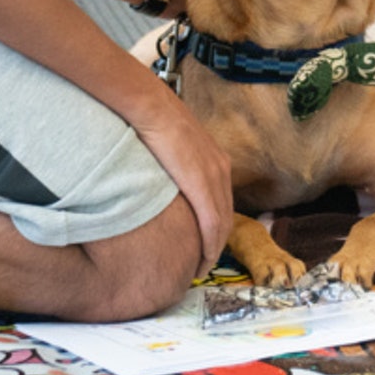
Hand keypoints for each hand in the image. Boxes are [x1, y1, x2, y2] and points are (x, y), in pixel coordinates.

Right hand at [125, 89, 233, 275]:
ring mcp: (215, 175)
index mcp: (215, 161)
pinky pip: (212, 222)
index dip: (215, 229)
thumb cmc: (151, 123)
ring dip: (213, 249)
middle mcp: (221, 169)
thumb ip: (172, 166)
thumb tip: (160, 180)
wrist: (148, 105)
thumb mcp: (169, 147)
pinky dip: (210, 245)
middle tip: (202, 266)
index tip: (204, 248)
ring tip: (201, 269)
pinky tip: (203, 261)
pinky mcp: (204, 183)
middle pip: (226, 217)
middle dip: (216, 244)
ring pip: (222, 224)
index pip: (221, 204)